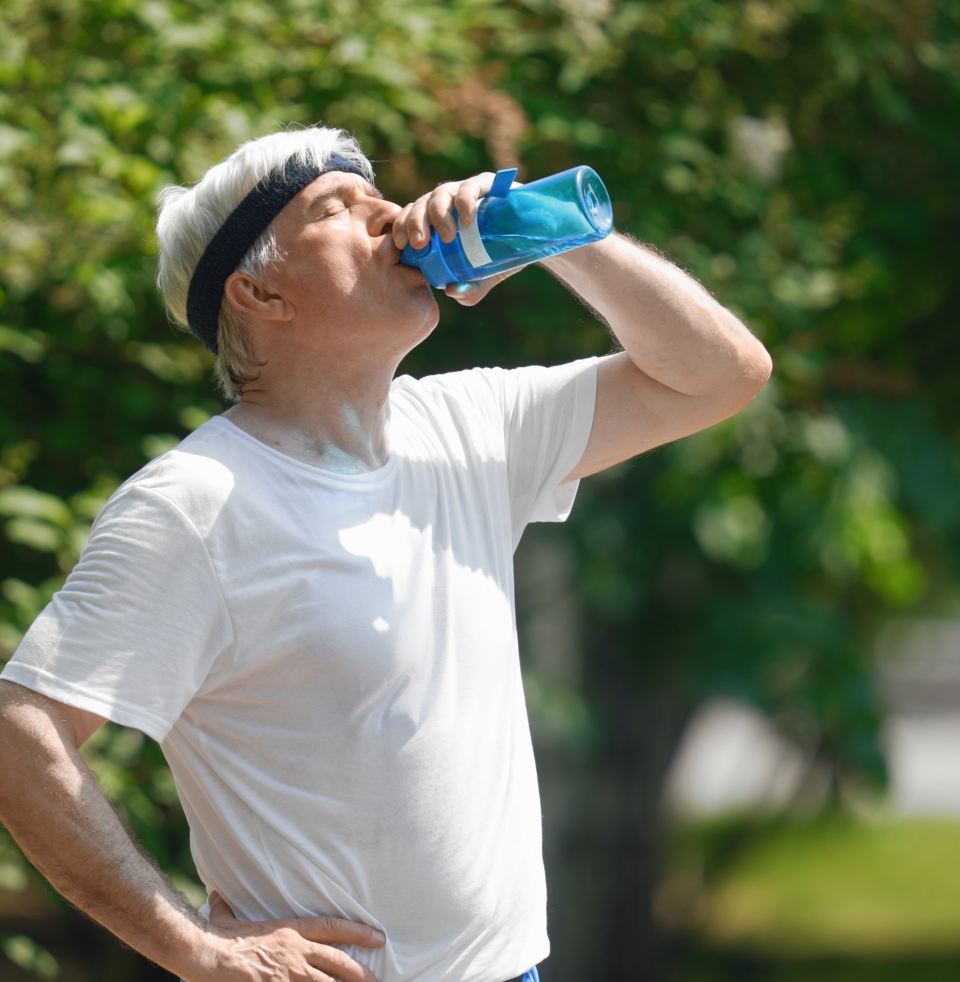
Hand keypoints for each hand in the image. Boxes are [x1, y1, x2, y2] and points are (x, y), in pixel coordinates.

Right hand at [200, 891, 384, 981]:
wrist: (209, 954)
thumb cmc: (217, 937)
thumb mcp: (225, 917)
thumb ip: (226, 908)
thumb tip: (216, 896)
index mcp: (289, 931)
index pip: (332, 927)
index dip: (358, 932)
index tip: (378, 937)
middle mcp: (296, 952)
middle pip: (338, 962)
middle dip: (359, 972)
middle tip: (377, 979)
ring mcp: (289, 974)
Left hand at [392, 173, 520, 306]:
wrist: (533, 242)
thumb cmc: (500, 259)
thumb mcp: (482, 280)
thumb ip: (468, 291)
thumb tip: (451, 291)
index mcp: (438, 222)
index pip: (409, 218)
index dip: (400, 227)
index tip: (401, 245)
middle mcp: (448, 204)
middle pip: (421, 204)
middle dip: (415, 222)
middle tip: (421, 244)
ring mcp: (466, 192)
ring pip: (441, 193)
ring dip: (438, 213)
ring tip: (447, 236)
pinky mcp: (488, 184)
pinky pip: (470, 186)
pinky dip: (465, 201)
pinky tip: (468, 219)